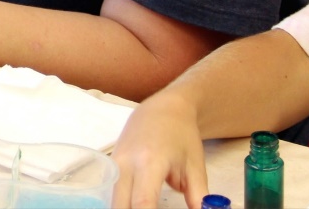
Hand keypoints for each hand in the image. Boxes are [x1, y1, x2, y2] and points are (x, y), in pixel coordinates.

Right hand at [110, 91, 207, 208]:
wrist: (162, 109)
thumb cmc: (182, 136)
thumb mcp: (195, 168)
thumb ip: (198, 198)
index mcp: (150, 162)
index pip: (142, 203)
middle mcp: (126, 163)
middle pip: (120, 206)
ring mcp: (114, 164)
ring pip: (113, 201)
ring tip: (147, 208)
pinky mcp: (110, 166)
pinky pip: (113, 193)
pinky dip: (124, 204)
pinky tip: (137, 206)